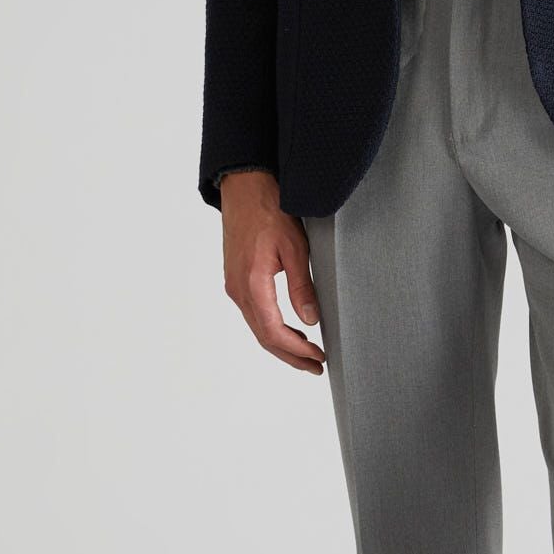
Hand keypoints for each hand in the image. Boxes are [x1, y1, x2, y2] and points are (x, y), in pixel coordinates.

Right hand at [219, 172, 324, 372]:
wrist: (244, 187)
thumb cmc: (269, 210)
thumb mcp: (294, 247)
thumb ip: (302, 286)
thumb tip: (310, 320)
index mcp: (252, 284)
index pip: (274, 332)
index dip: (297, 350)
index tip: (318, 357)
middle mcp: (238, 290)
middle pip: (264, 337)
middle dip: (291, 355)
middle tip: (315, 366)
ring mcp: (234, 285)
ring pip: (258, 327)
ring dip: (282, 343)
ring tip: (307, 352)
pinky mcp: (236, 279)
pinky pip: (254, 313)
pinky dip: (272, 327)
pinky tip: (290, 328)